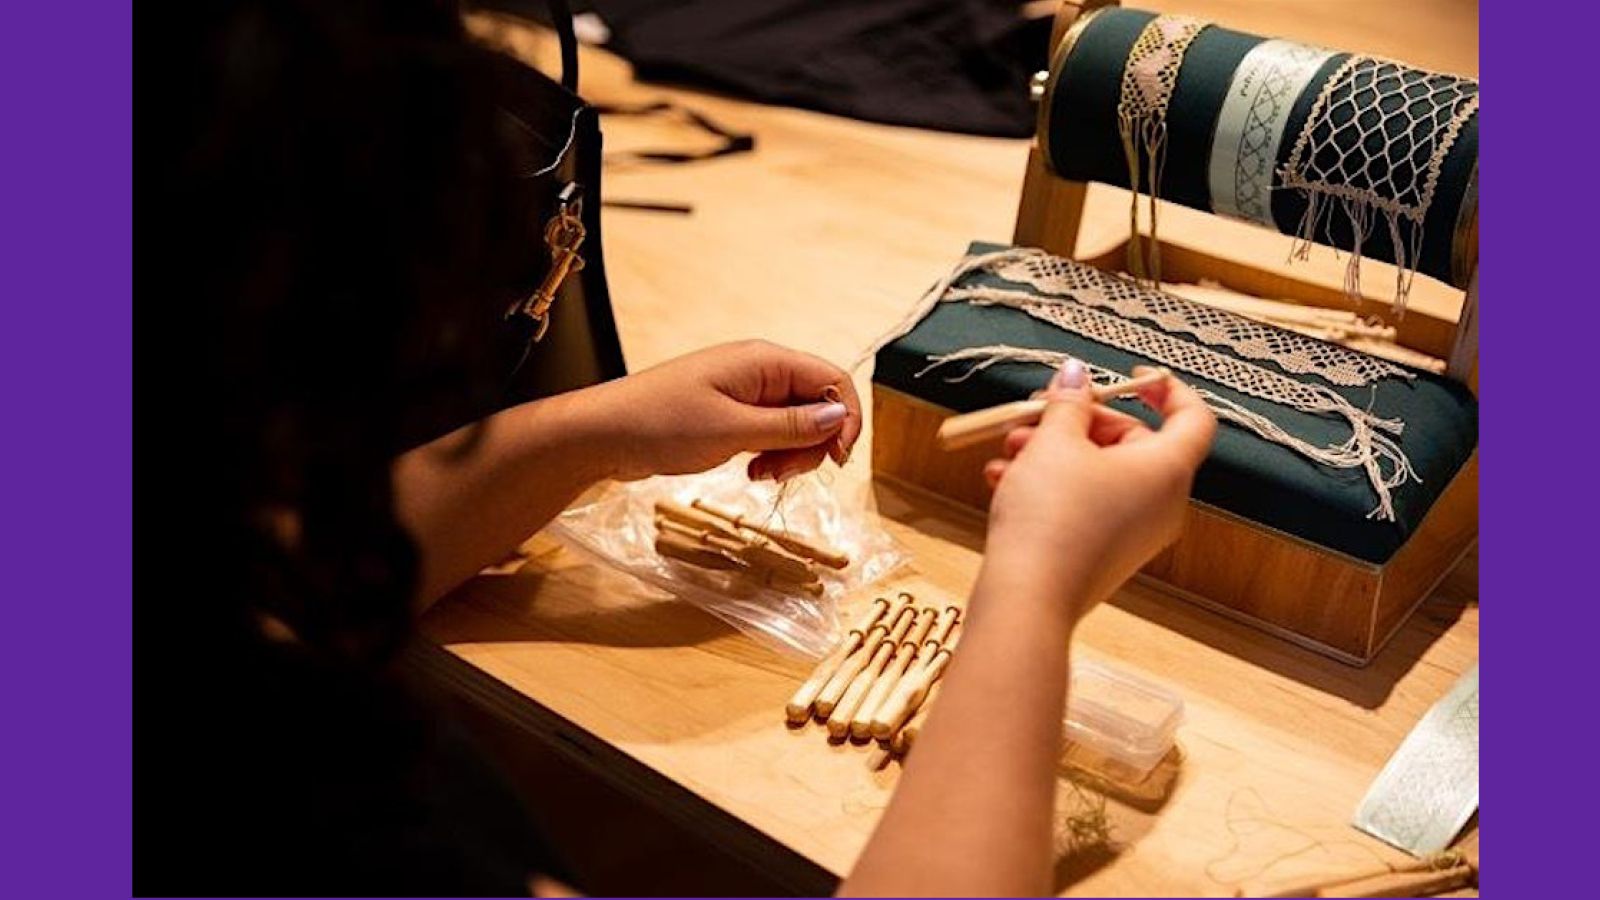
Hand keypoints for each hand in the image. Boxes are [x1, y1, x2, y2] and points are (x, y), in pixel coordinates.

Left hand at [588, 340, 862, 480]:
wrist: (604, 434)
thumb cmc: (660, 424)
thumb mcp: (733, 430)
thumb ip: (791, 426)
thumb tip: (841, 416)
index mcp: (765, 362)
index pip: (833, 381)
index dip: (846, 420)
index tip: (838, 460)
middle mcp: (760, 372)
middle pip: (818, 406)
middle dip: (813, 445)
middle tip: (782, 474)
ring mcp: (745, 393)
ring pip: (796, 425)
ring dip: (790, 455)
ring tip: (759, 476)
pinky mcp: (732, 414)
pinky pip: (770, 433)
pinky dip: (769, 455)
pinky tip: (748, 471)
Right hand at [981, 360, 1215, 618]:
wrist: (1028, 600)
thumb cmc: (1050, 519)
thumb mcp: (1054, 443)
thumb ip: (1069, 402)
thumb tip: (1076, 377)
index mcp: (1166, 471)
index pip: (1192, 417)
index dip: (1165, 389)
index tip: (1129, 376)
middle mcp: (1161, 504)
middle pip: (1131, 442)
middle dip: (1077, 422)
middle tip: (1035, 413)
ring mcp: (1135, 533)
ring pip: (1100, 473)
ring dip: (1052, 453)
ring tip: (1009, 449)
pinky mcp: (1106, 554)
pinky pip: (1086, 505)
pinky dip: (1050, 487)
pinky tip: (1003, 482)